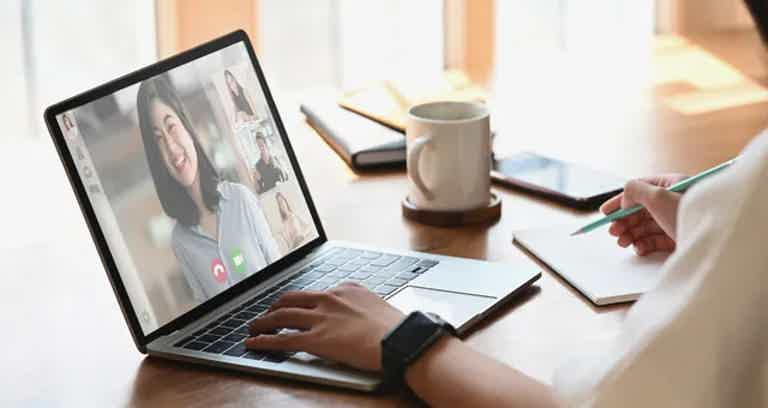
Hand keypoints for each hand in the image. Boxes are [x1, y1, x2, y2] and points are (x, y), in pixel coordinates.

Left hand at [245, 283, 404, 370]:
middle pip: (292, 298)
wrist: (401, 339)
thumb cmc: (396, 328)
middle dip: (276, 306)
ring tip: (254, 326)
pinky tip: (254, 342)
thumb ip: (361, 306)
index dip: (301, 301)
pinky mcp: (317, 339)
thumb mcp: (378, 306)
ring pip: (282, 315)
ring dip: (263, 321)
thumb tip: (359, 315)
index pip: (316, 292)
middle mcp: (329, 298)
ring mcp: (321, 318)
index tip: (295, 305)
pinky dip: (264, 339)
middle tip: (268, 313)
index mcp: (345, 289)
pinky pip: (283, 338)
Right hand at [599, 174, 685, 255]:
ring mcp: (676, 220)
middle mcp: (674, 201)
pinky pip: (656, 240)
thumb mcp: (657, 195)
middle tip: (613, 232)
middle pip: (640, 210)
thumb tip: (625, 196)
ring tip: (622, 242)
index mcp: (671, 185)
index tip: (605, 212)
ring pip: (646, 226)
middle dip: (624, 221)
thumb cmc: (689, 214)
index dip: (620, 201)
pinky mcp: (679, 237)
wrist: (713, 242)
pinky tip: (639, 248)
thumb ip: (634, 190)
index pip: (639, 189)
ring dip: (631, 234)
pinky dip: (644, 244)